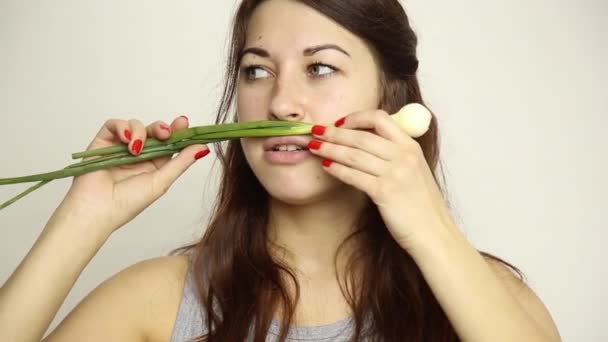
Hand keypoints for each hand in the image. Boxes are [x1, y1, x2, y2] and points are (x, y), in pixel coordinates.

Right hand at [58, 115, 209, 236]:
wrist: (97, 209)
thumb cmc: (128, 203)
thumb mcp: (161, 182)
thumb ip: (181, 163)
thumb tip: (203, 148)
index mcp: (155, 164)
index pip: (169, 142)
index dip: (178, 131)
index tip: (185, 124)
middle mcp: (139, 154)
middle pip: (154, 130)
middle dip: (162, 128)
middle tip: (166, 132)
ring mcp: (120, 147)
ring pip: (136, 125)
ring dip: (142, 132)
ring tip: (137, 149)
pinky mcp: (103, 142)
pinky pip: (114, 124)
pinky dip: (123, 127)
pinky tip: (128, 140)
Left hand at [308, 109, 454, 249]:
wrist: (433, 232)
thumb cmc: (421, 204)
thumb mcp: (414, 170)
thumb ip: (394, 153)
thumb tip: (364, 141)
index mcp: (411, 146)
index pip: (380, 118)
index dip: (356, 118)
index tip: (339, 122)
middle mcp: (404, 156)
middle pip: (361, 136)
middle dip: (334, 133)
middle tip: (316, 131)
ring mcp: (395, 174)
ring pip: (354, 154)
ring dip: (330, 149)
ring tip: (314, 147)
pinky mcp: (385, 192)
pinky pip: (354, 175)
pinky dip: (337, 169)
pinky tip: (326, 167)